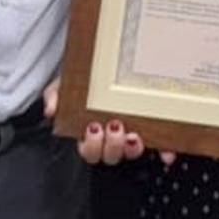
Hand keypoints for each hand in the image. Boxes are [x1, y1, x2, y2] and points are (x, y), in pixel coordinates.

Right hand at [44, 77, 174, 165]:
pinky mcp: (151, 131)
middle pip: (110, 155)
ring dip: (133, 149)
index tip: (93, 127)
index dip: (92, 145)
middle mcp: (109, 138)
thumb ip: (55, 95)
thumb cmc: (83, 80)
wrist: (104, 63)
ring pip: (131, 153)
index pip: (88, 150)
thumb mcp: (65, 84)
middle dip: (112, 146)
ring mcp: (130, 135)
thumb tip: (51, 109)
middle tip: (115, 125)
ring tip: (134, 134)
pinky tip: (167, 152)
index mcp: (88, 132)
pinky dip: (164, 151)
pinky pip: (159, 146)